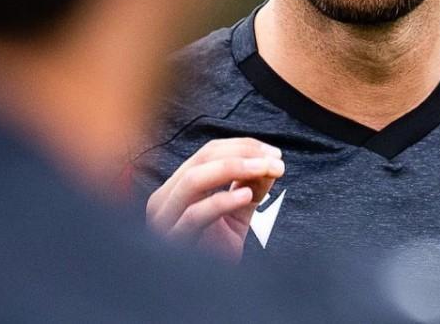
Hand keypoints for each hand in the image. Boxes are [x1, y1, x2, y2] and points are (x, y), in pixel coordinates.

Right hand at [145, 137, 283, 261]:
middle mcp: (165, 199)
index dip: (244, 146)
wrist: (204, 293)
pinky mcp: (173, 241)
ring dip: (235, 168)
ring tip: (265, 170)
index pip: (209, 152)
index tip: (274, 153)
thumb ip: (250, 187)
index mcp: (177, 188)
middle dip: (243, 154)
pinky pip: (195, 215)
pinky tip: (246, 196)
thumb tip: (271, 162)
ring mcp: (165, 219)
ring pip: (194, 180)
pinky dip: (222, 201)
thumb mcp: (236, 214)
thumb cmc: (215, 254)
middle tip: (274, 160)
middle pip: (202, 159)